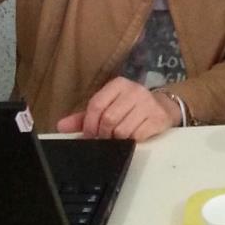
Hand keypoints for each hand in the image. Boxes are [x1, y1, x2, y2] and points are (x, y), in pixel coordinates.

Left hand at [57, 78, 179, 142]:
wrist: (163, 107)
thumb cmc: (130, 108)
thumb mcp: (108, 107)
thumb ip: (85, 117)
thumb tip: (61, 126)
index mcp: (118, 85)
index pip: (96, 104)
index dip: (89, 124)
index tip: (89, 135)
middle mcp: (134, 90)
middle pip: (108, 119)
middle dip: (103, 133)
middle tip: (104, 138)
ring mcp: (148, 104)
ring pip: (122, 129)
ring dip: (117, 138)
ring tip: (119, 137)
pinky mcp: (158, 118)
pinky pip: (137, 135)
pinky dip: (132, 140)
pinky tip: (134, 136)